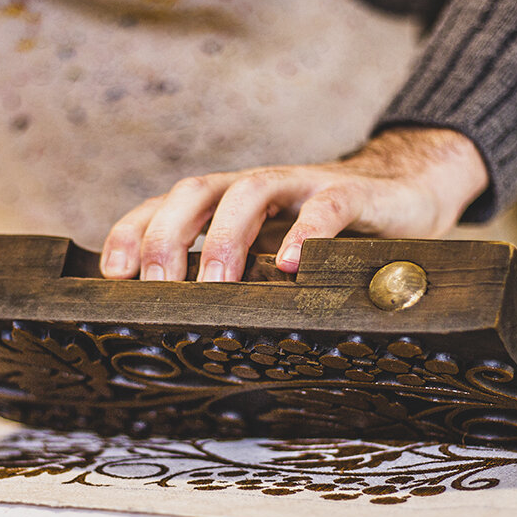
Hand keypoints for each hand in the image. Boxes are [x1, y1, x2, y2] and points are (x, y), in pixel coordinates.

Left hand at [99, 126, 488, 280]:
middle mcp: (253, 189)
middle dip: (168, 237)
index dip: (131, 234)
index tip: (112, 276)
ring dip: (225, 236)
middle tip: (157, 288)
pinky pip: (325, 205)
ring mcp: (300, 186)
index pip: (163, 207)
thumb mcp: (267, 256)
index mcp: (224, 204)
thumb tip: (177, 330)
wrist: (404, 189)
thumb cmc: (324, 236)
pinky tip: (293, 266)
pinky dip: (306, 232)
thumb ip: (231, 277)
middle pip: (195, 192)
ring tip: (216, 282)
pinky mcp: (350, 193)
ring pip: (250, 191)